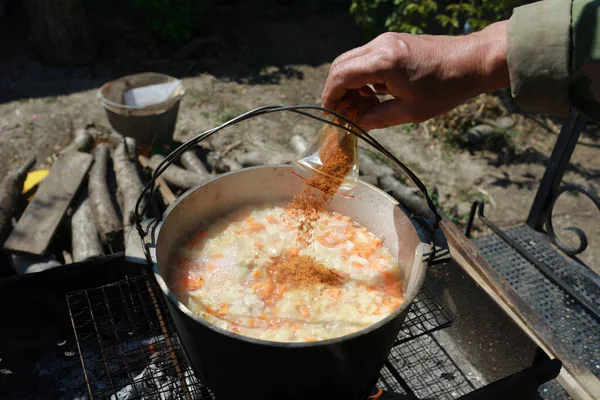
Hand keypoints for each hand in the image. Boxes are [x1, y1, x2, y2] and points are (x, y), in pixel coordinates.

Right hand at [322, 22, 509, 130]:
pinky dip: (361, 76)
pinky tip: (374, 93)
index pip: (341, 77)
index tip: (331, 115)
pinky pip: (365, 57)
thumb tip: (355, 124)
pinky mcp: (392, 42)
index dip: (330, 97)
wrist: (473, 61)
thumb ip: (377, 118)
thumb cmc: (446, 88)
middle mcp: (380, 45)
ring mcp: (386, 40)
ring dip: (349, 83)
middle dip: (336, 90)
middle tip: (343, 112)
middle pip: (340, 65)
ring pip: (351, 60)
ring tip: (361, 106)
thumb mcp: (410, 112)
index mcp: (384, 62)